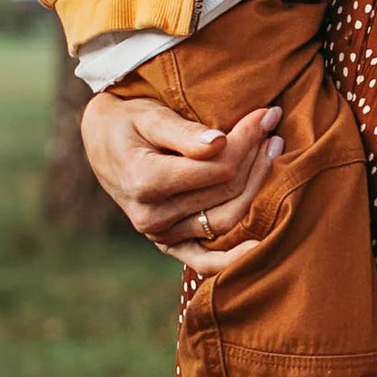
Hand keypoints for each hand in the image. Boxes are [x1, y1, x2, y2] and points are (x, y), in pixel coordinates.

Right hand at [77, 88, 282, 278]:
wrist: (103, 144)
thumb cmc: (128, 123)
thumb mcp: (150, 116)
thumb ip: (184, 133)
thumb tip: (220, 143)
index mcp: (144, 181)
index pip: (216, 167)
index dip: (246, 140)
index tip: (266, 115)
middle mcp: (151, 216)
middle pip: (225, 192)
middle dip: (255, 158)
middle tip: (273, 129)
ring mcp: (160, 235)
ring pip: (226, 218)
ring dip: (256, 187)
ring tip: (273, 154)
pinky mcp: (168, 245)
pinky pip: (205, 261)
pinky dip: (232, 258)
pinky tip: (259, 245)